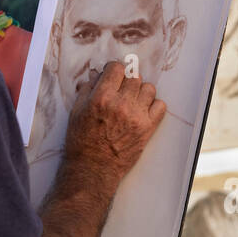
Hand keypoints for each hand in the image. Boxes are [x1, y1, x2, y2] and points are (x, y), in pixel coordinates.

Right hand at [63, 60, 165, 184]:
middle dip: (126, 82)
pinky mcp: (147, 128)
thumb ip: (88, 89)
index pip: (117, 68)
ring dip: (141, 92)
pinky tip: (143, 111)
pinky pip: (160, 106)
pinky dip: (153, 106)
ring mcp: (136, 116)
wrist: (93, 167)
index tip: (114, 75)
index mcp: (102, 97)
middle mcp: (121, 104)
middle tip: (121, 91)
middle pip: (134, 77)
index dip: (115, 70)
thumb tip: (98, 74)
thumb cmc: (82, 140)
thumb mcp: (77, 111)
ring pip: (149, 89)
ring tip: (133, 101)